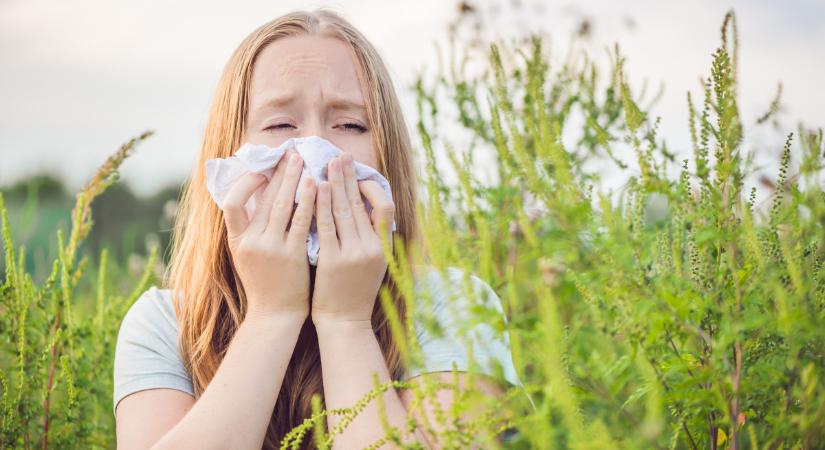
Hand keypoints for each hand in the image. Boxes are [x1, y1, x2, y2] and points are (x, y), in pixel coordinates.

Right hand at [221, 149, 316, 320]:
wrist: (276, 316)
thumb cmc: (266, 284)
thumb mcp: (247, 257)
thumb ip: (248, 230)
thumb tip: (256, 197)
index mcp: (236, 242)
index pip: (230, 204)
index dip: (245, 184)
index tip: (261, 172)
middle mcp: (250, 243)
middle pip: (263, 198)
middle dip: (278, 172)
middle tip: (290, 152)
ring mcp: (271, 249)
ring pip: (282, 205)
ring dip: (293, 179)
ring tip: (303, 161)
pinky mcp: (292, 255)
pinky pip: (301, 221)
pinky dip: (308, 200)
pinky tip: (317, 185)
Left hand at [310, 152, 395, 327]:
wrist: (344, 323)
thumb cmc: (354, 294)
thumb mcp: (372, 266)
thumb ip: (371, 240)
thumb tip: (365, 212)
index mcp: (382, 248)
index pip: (384, 208)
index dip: (372, 189)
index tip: (359, 177)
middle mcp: (371, 248)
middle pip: (361, 203)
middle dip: (350, 177)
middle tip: (340, 156)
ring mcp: (353, 254)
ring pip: (345, 210)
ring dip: (336, 183)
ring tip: (328, 164)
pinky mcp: (333, 260)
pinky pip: (327, 226)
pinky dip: (322, 204)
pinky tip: (316, 188)